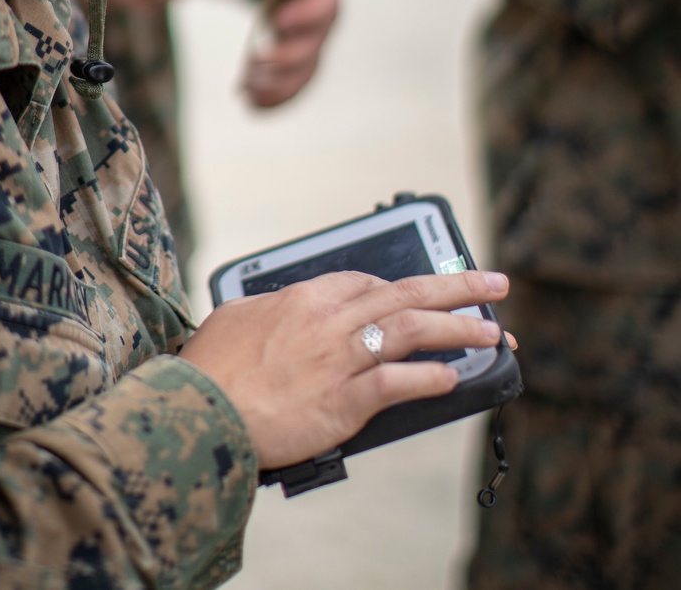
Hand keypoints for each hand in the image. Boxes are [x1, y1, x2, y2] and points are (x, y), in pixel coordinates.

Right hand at [181, 268, 509, 469]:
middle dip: (457, 288)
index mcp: (305, 297)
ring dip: (459, 330)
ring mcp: (341, 360)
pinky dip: (429, 379)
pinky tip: (454, 379)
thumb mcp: (238, 317)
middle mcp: (331, 321)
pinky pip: (398, 384)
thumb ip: (272, 308)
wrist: (197, 410)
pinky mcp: (344, 402)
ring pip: (414, 333)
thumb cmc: (211, 366)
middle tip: (495, 283)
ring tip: (492, 333)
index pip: (368, 281)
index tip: (421, 292)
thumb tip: (284, 308)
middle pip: (407, 296)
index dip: (403, 286)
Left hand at [242, 0, 338, 107]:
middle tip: (253, 62)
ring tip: (247, 89)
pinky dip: (277, 97)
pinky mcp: (298, 52)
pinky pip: (297, 81)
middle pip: (318, 39)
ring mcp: (310, 32)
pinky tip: (251, 105)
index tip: (278, 22)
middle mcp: (316, 6)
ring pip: (310, 67)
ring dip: (281, 84)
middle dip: (287, 57)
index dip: (307, 14)